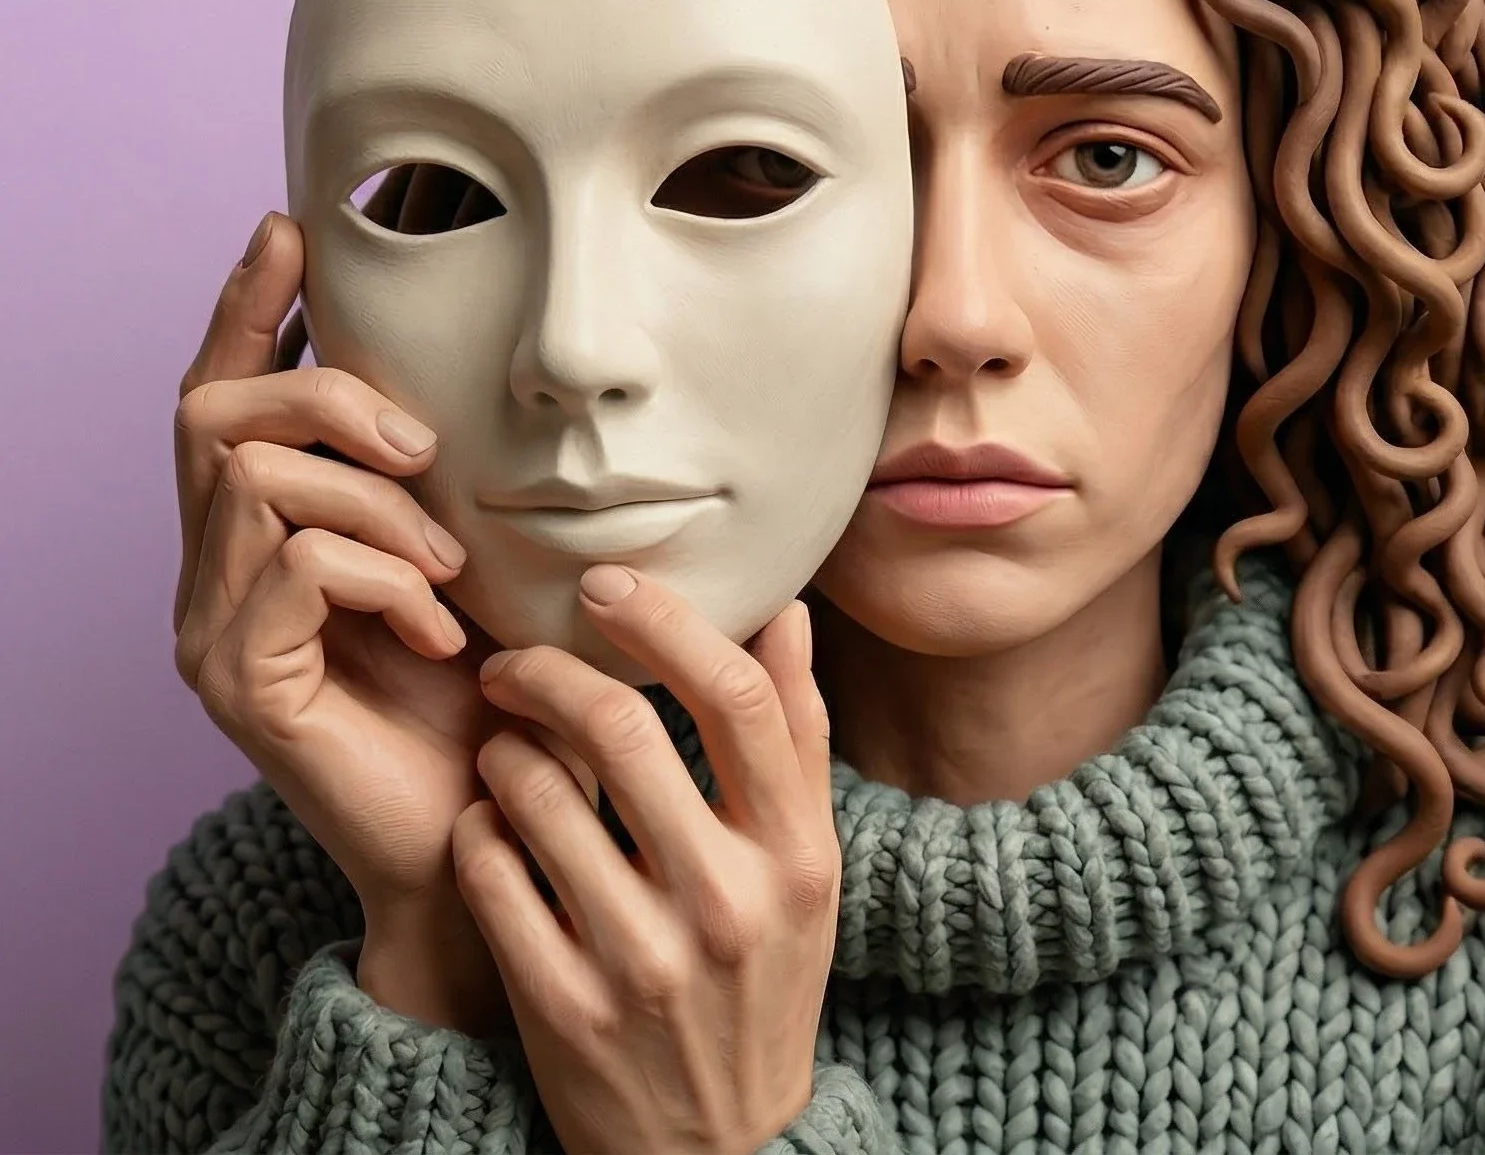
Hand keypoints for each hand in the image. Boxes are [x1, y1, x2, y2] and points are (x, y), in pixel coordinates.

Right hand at [173, 212, 509, 1031]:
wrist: (492, 834)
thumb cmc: (488, 699)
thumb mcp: (468, 563)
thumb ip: (434, 483)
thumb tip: (454, 384)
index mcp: (258, 536)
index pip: (221, 397)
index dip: (245, 308)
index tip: (291, 227)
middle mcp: (210, 576)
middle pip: (214, 411)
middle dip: (328, 396)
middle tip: (426, 449)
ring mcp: (211, 631)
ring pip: (258, 478)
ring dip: (378, 505)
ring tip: (450, 570)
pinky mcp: (238, 683)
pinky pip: (293, 563)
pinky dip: (383, 577)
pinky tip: (441, 630)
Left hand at [451, 568, 838, 1154]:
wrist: (716, 1149)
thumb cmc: (764, 977)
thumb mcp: (806, 867)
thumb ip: (796, 739)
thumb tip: (788, 613)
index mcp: (797, 857)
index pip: (738, 699)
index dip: (664, 622)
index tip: (607, 587)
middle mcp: (726, 904)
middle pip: (620, 730)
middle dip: (547, 672)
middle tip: (516, 662)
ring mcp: (640, 961)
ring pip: (535, 795)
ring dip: (503, 749)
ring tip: (503, 748)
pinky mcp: (562, 1008)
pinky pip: (489, 874)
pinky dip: (477, 827)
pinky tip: (490, 825)